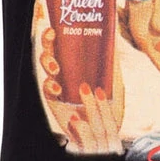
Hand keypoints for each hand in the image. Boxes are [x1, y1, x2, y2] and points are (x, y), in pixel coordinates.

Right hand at [39, 26, 124, 154]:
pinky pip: (46, 91)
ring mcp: (58, 87)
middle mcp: (64, 73)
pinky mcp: (54, 102)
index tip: (55, 27)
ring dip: (47, 63)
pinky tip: (58, 88)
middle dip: (47, 43)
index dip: (55, 35)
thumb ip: (113, 63)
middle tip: (51, 35)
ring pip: (45, 68)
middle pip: (49, 52)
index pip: (62, 46)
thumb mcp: (114, 81)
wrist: (105, 133)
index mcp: (76, 66)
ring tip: (57, 68)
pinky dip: (50, 86)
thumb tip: (115, 40)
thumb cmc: (108, 106)